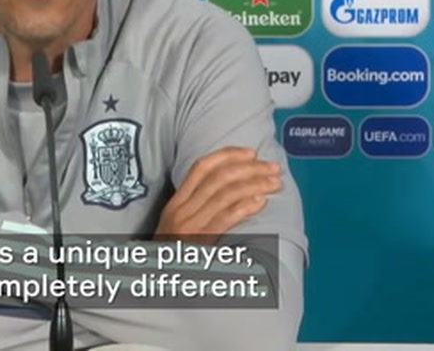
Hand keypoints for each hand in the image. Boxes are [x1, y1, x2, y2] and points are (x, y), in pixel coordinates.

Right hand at [154, 146, 281, 243]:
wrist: (159, 280)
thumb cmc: (172, 254)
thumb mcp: (176, 225)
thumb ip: (196, 207)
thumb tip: (229, 188)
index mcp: (176, 202)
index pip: (201, 167)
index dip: (228, 155)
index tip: (251, 152)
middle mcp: (182, 210)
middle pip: (219, 178)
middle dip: (250, 168)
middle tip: (272, 167)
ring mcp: (190, 225)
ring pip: (226, 194)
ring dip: (255, 184)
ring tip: (274, 183)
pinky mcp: (201, 241)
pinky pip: (226, 218)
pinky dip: (245, 206)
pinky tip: (261, 201)